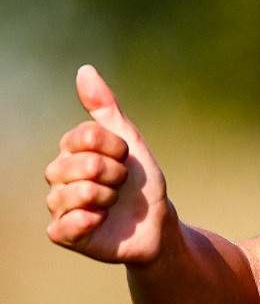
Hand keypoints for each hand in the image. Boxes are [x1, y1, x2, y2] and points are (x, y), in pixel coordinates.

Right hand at [45, 65, 172, 263]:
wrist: (157, 225)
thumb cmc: (141, 183)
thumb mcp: (131, 142)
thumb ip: (106, 108)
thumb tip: (84, 70)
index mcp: (70, 150)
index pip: (85, 135)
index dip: (116, 147)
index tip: (127, 159)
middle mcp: (57, 175)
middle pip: (82, 164)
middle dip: (115, 174)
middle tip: (122, 184)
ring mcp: (58, 205)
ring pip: (75, 193)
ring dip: (107, 197)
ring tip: (113, 203)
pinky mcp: (63, 233)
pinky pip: (65, 225)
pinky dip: (88, 220)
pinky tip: (100, 220)